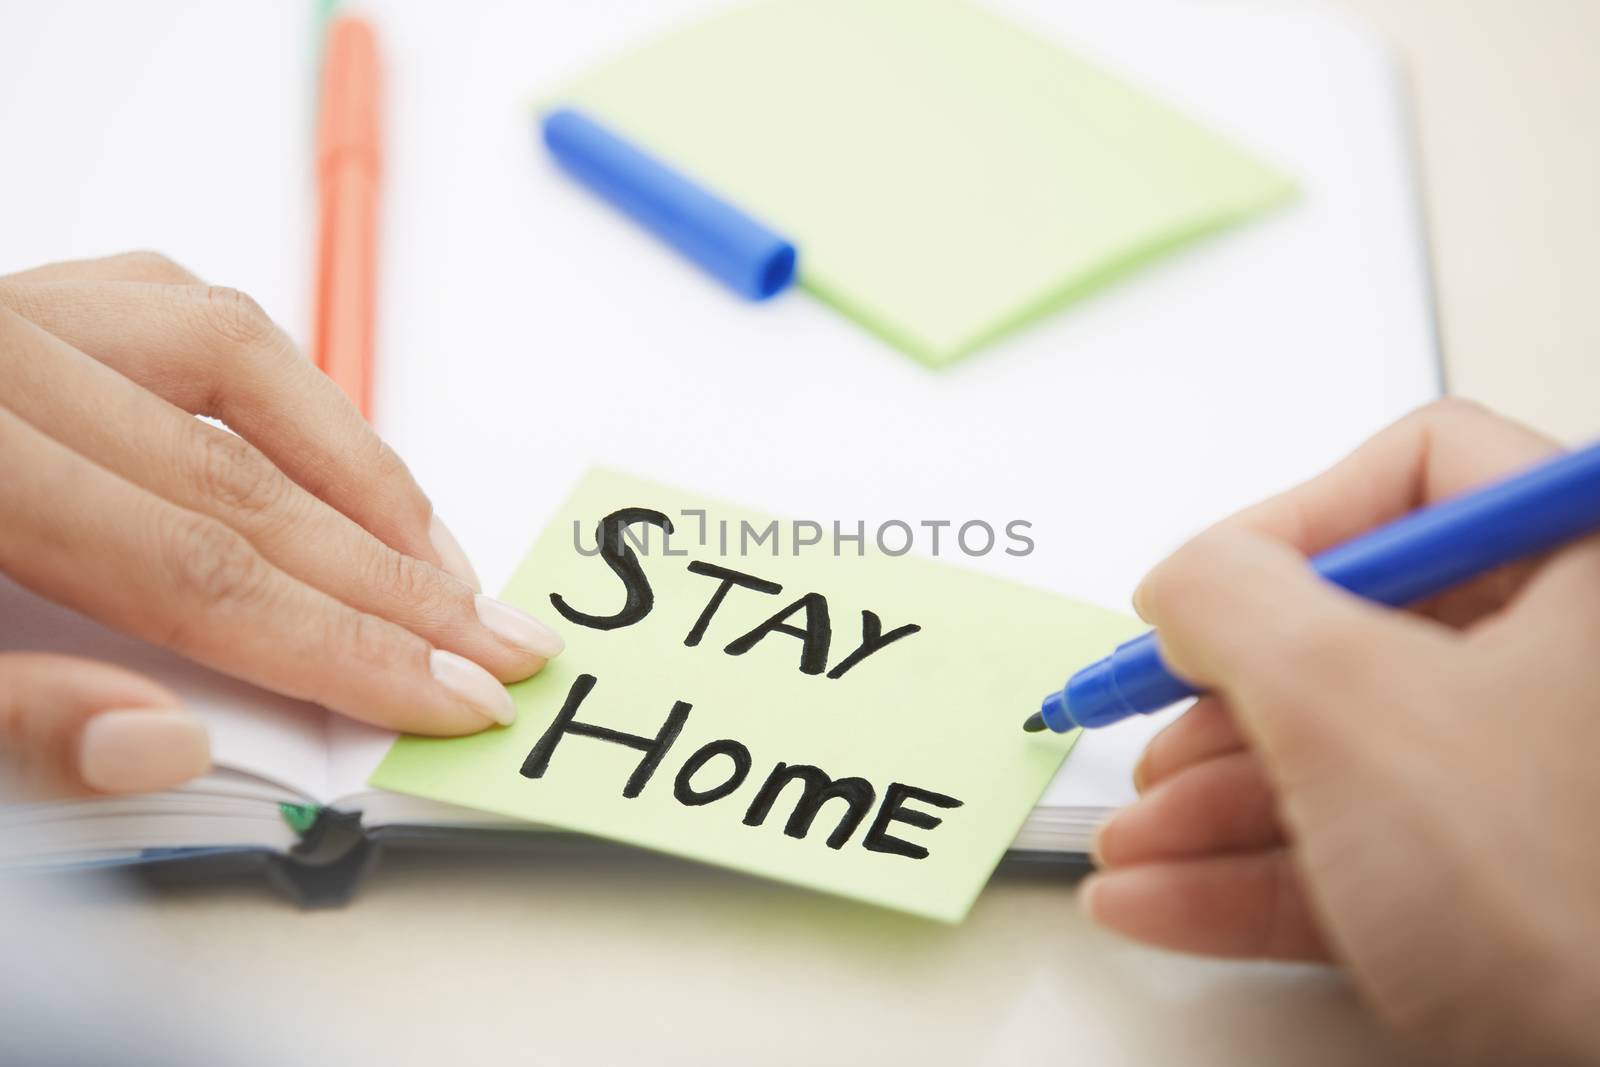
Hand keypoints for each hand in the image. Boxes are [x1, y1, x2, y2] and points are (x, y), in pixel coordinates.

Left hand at [0, 253, 562, 795]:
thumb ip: (7, 724)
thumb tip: (164, 747)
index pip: (199, 569)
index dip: (344, 645)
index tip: (452, 696)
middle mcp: (1, 360)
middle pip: (243, 478)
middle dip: (395, 578)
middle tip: (499, 643)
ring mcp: (18, 309)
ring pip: (234, 354)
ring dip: (353, 466)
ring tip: (436, 560)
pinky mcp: (25, 296)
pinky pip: (182, 308)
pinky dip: (274, 381)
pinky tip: (320, 443)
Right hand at [1082, 399, 1599, 1063]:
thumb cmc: (1569, 893)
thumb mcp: (1348, 702)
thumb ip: (1233, 602)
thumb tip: (1185, 580)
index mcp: (1587, 566)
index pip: (1421, 470)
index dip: (1287, 524)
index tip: (1200, 593)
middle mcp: (1576, 665)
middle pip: (1361, 631)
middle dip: (1224, 697)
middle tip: (1151, 722)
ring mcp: (1545, 783)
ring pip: (1350, 753)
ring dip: (1215, 800)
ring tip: (1135, 838)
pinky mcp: (1512, 889)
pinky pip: (1364, 850)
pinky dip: (1254, 871)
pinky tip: (1166, 894)